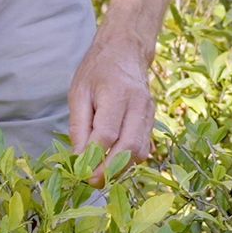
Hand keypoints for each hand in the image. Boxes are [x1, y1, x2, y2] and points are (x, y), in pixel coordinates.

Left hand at [68, 33, 155, 185]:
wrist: (126, 50)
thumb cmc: (97, 70)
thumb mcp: (78, 93)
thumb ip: (79, 127)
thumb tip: (79, 159)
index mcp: (117, 94)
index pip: (107, 134)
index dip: (94, 157)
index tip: (80, 171)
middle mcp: (138, 104)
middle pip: (128, 147)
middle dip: (109, 170)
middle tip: (91, 182)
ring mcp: (149, 112)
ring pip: (140, 151)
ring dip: (121, 168)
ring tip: (101, 175)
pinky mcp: (153, 119)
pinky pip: (144, 146)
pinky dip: (130, 160)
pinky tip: (114, 162)